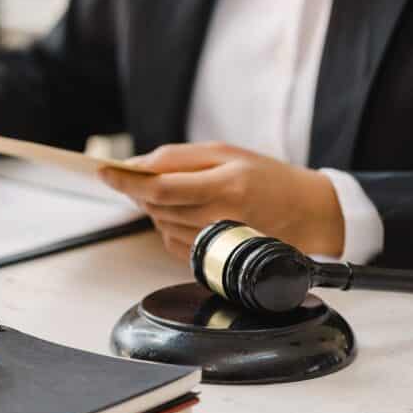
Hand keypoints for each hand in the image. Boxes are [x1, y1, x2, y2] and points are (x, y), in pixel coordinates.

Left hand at [98, 142, 344, 260]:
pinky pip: (170, 240)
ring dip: (155, 206)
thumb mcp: (227, 153)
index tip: (104, 172)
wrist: (308, 215)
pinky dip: (168, 223)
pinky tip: (189, 212)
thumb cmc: (269, 178)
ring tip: (181, 192)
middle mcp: (219, 219)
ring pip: (160, 223)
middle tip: (138, 176)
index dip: (127, 181)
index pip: (160, 188)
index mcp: (225, 187)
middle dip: (139, 190)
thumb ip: (179, 158)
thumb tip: (136, 165)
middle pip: (155, 206)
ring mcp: (215, 244)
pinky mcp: (210, 259)